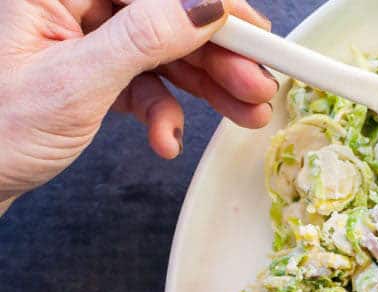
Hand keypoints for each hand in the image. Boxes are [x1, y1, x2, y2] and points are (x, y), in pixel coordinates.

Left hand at [0, 0, 277, 205]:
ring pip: (163, 50)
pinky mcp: (91, 71)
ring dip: (205, 87)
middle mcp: (66, 4)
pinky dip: (164, 112)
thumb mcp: (76, 84)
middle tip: (258, 84)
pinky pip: (145, 81)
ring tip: (243, 115)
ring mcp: (80, 38)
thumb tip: (204, 4)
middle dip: (216, 53)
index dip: (209, 4)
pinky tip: (166, 138)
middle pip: (163, 15)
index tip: (255, 31)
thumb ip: (144, 38)